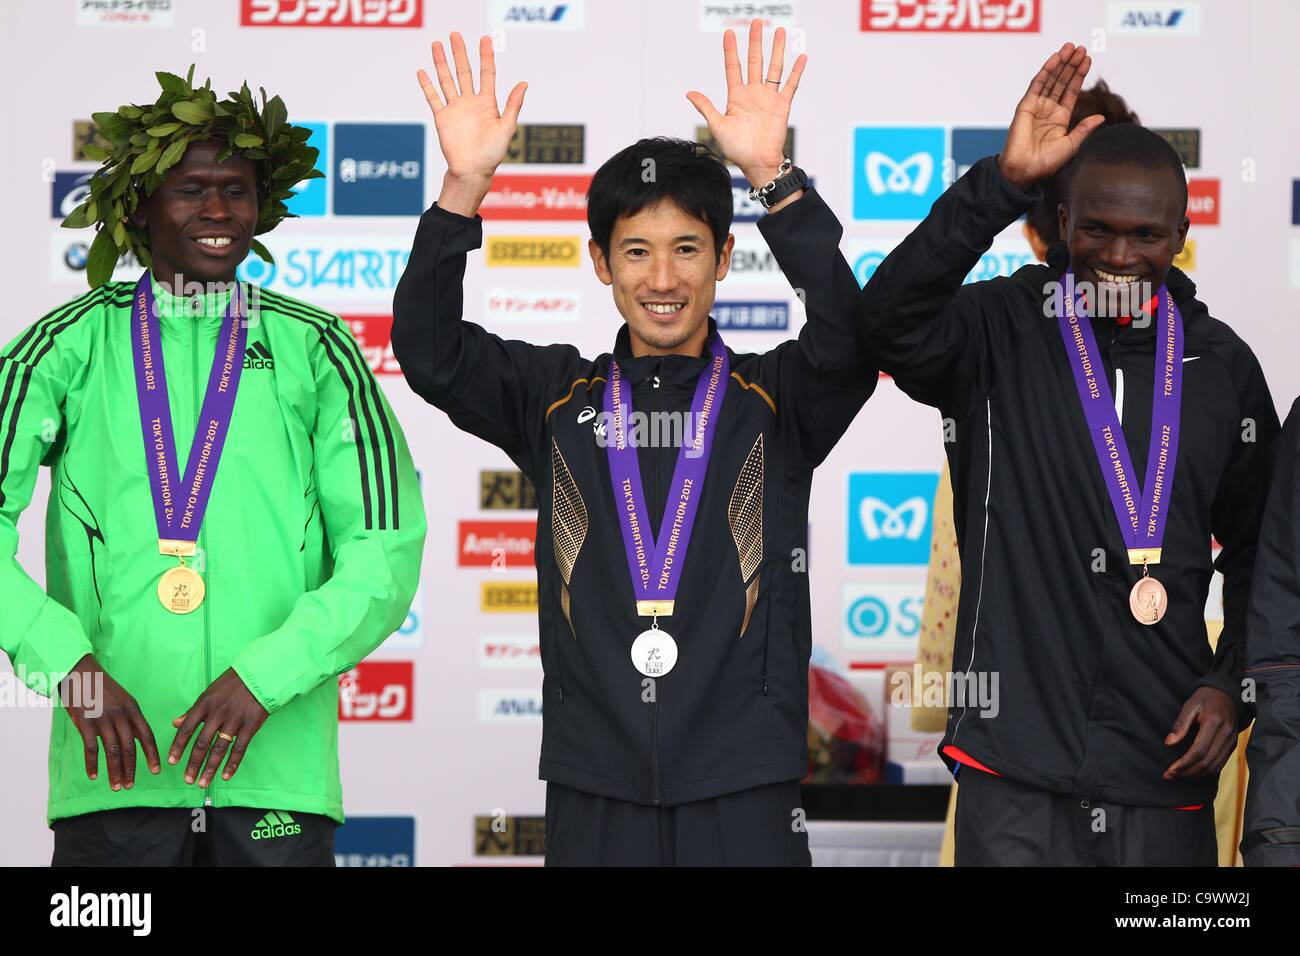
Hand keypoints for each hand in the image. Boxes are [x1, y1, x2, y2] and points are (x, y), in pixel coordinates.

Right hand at [60, 654, 160, 790]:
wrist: (79, 672)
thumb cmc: (101, 688)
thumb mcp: (122, 699)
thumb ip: (128, 718)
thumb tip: (134, 740)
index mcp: (133, 709)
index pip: (146, 735)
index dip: (152, 754)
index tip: (156, 770)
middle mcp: (121, 714)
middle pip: (130, 747)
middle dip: (132, 769)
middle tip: (130, 785)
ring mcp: (103, 718)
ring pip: (113, 751)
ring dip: (115, 771)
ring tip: (116, 786)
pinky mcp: (85, 722)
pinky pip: (91, 748)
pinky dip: (93, 764)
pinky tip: (94, 775)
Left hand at [169, 668, 268, 787]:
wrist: (260, 675)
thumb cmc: (232, 684)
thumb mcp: (209, 693)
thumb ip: (193, 710)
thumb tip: (175, 723)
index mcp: (204, 703)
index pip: (186, 729)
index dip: (178, 747)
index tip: (172, 762)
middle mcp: (218, 713)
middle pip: (202, 743)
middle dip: (193, 763)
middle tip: (187, 780)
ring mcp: (235, 720)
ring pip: (219, 748)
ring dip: (210, 768)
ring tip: (203, 782)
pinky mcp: (250, 725)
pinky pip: (239, 748)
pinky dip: (232, 764)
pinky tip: (226, 776)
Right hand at [417, 32, 526, 215]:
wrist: (472, 171)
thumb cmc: (492, 154)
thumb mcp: (507, 128)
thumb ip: (513, 105)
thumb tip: (524, 84)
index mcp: (487, 103)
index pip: (486, 73)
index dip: (486, 56)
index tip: (485, 39)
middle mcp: (470, 102)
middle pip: (464, 71)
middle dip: (460, 53)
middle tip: (455, 35)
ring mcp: (455, 108)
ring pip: (447, 80)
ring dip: (441, 63)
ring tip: (437, 45)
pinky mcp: (442, 117)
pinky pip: (433, 97)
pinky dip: (427, 85)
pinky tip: (422, 72)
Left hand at [686, 17, 805, 191]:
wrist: (756, 162)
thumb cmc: (737, 148)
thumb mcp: (717, 126)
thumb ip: (706, 107)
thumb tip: (689, 93)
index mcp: (736, 96)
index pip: (733, 67)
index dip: (731, 50)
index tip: (729, 33)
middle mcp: (753, 93)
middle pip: (754, 61)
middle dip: (755, 41)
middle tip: (757, 23)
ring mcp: (768, 98)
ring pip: (773, 68)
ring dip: (776, 50)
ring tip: (778, 31)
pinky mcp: (782, 105)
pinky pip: (790, 85)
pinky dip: (796, 71)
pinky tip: (801, 57)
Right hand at [997, 42, 1103, 191]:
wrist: (1024, 169)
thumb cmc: (1045, 163)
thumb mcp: (1071, 145)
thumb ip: (1084, 129)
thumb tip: (1101, 117)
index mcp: (1060, 118)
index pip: (1071, 91)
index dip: (1079, 75)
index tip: (1087, 60)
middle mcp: (1048, 109)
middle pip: (1062, 81)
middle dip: (1071, 65)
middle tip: (1081, 48)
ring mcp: (1037, 106)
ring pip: (1051, 79)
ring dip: (1061, 63)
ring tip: (1071, 47)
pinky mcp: (1026, 106)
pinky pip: (1037, 84)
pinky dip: (1046, 70)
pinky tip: (1056, 58)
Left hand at [1162, 687, 1238, 780]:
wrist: (1230, 694)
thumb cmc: (1207, 698)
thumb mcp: (1190, 705)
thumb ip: (1180, 724)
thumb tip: (1169, 743)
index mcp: (1214, 723)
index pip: (1198, 751)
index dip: (1184, 763)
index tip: (1170, 770)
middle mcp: (1225, 735)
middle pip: (1206, 762)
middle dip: (1187, 772)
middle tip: (1170, 776)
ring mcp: (1231, 742)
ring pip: (1214, 767)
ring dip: (1195, 775)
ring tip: (1178, 776)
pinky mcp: (1233, 746)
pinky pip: (1220, 764)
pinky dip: (1206, 772)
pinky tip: (1193, 772)